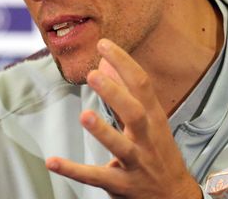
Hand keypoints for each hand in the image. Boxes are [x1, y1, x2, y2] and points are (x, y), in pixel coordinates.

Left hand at [46, 39, 200, 198]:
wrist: (175, 197)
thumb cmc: (158, 152)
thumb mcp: (149, 120)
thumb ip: (126, 92)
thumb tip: (104, 63)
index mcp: (154, 118)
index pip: (142, 84)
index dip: (124, 63)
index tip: (103, 45)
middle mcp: (147, 138)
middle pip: (135, 112)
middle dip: (115, 93)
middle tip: (93, 74)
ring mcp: (137, 163)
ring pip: (121, 147)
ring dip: (103, 131)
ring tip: (85, 115)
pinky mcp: (122, 185)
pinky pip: (97, 177)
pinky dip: (73, 170)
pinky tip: (53, 161)